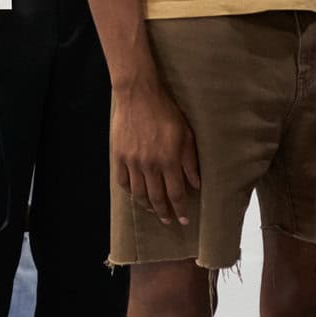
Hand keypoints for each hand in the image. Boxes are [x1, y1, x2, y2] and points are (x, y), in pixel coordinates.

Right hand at [111, 79, 201, 227]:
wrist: (138, 95)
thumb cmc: (166, 112)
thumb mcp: (186, 135)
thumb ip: (190, 162)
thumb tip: (196, 184)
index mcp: (169, 160)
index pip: (176, 194)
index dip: (180, 210)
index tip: (184, 220)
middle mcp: (150, 165)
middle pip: (157, 198)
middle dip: (164, 213)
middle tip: (168, 221)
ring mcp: (132, 161)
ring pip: (139, 193)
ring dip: (147, 206)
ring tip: (154, 211)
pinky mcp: (119, 155)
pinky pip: (123, 181)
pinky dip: (130, 192)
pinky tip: (136, 195)